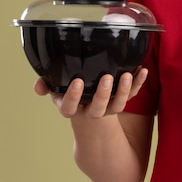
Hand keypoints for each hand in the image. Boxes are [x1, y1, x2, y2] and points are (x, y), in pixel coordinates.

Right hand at [33, 67, 148, 118]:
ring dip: (124, 91)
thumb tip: (38, 85)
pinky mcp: (121, 101)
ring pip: (118, 105)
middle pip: (98, 108)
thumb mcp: (55, 90)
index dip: (73, 97)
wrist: (87, 109)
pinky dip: (138, 83)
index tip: (77, 82)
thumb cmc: (70, 93)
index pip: (69, 107)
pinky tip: (143, 70)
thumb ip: (46, 85)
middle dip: (103, 94)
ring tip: (127, 75)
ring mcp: (108, 108)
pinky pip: (132, 95)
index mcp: (71, 108)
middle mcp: (90, 111)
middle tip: (106, 78)